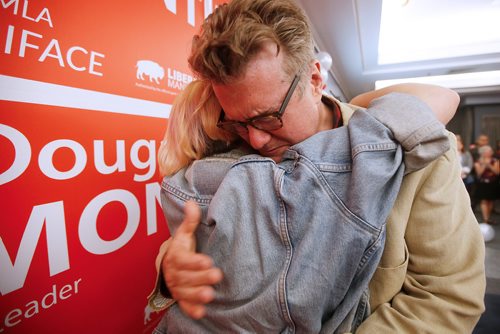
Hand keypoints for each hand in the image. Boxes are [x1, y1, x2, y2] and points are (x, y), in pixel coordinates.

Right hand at [162, 201, 222, 318]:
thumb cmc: (181, 248)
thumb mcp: (184, 234)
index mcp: (175, 256)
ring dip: (196, 294)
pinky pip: (183, 305)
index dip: (194, 261)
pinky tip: (201, 312)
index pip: (182, 260)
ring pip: (184, 292)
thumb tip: (192, 203)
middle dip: (200, 277)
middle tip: (217, 275)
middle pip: (185, 277)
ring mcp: (176, 287)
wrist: (169, 266)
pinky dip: (191, 309)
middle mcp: (173, 273)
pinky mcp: (181, 298)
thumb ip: (190, 221)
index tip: (208, 261)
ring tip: (210, 294)